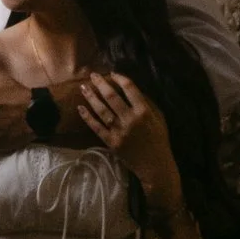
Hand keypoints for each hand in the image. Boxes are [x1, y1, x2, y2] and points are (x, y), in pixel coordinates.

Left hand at [75, 69, 173, 186]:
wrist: (154, 165)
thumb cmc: (159, 140)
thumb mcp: (159, 118)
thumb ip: (147, 103)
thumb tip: (131, 89)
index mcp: (144, 111)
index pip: (129, 88)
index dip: (119, 78)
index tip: (112, 73)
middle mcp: (130, 119)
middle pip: (111, 97)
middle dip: (101, 83)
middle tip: (93, 75)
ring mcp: (119, 131)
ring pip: (101, 110)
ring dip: (91, 97)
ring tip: (83, 87)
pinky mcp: (111, 142)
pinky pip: (96, 127)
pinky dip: (87, 117)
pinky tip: (80, 108)